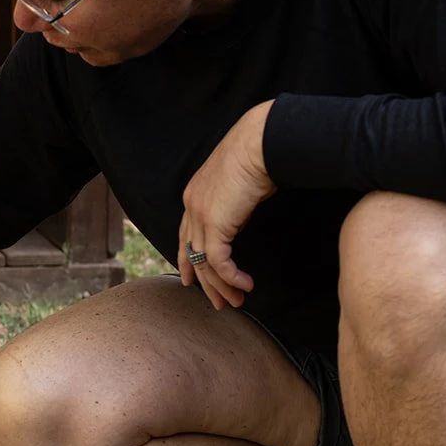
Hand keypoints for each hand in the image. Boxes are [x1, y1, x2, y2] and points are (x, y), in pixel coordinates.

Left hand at [178, 100, 276, 309]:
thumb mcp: (239, 184)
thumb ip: (232, 204)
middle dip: (205, 282)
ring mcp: (199, 215)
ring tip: (236, 302)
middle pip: (191, 254)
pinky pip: (218, 262)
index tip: (191, 281)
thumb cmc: (258, 155)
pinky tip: (245, 285)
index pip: (185, 237)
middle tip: (219, 303)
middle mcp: (191, 207)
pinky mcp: (214, 224)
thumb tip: (238, 221)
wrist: (260, 142)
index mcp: (194, 196)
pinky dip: (232, 277)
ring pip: (204, 263)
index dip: (187, 261)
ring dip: (221, 286)